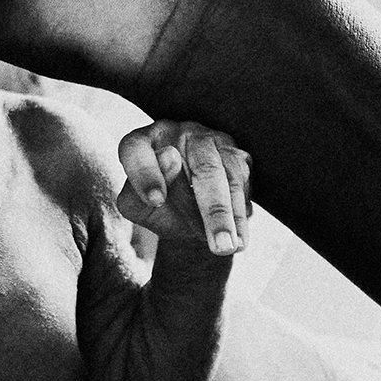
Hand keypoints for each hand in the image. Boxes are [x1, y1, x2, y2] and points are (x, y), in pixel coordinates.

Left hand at [116, 120, 250, 259]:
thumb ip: (138, 192)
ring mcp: (210, 140)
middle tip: (218, 244)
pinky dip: (240, 213)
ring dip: (232, 215)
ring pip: (230, 176)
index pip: (137, 150)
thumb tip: (171, 159)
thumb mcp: (137, 208)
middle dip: (213, 209)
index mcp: (140, 143)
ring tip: (229, 246)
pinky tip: (238, 238)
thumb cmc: (155, 205)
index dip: (147, 174)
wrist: (182, 206)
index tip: (156, 201)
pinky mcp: (235, 154)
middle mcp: (176, 134)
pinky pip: (243, 182)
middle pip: (203, 167)